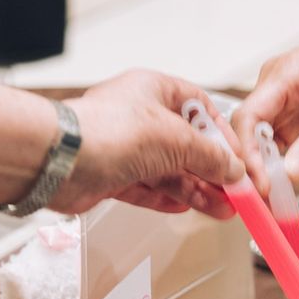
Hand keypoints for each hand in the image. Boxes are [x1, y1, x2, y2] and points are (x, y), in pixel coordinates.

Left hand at [54, 70, 244, 217]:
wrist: (60, 160)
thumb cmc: (110, 131)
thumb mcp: (177, 139)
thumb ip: (210, 156)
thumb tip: (233, 169)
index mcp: (154, 90)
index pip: (200, 108)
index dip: (221, 134)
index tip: (238, 158)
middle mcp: (139, 115)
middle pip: (186, 144)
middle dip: (212, 170)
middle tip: (234, 191)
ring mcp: (124, 146)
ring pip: (169, 170)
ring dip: (196, 189)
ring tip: (221, 208)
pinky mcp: (111, 174)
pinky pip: (147, 187)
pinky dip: (166, 197)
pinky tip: (186, 207)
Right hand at [233, 12, 298, 194]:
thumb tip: (292, 172)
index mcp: (289, 74)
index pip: (249, 117)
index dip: (248, 156)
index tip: (261, 188)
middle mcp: (276, 81)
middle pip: (247, 131)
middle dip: (251, 169)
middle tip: (265, 205)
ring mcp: (280, 95)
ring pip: (258, 139)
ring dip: (263, 171)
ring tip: (273, 203)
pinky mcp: (289, 108)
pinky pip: (275, 140)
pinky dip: (277, 164)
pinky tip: (283, 187)